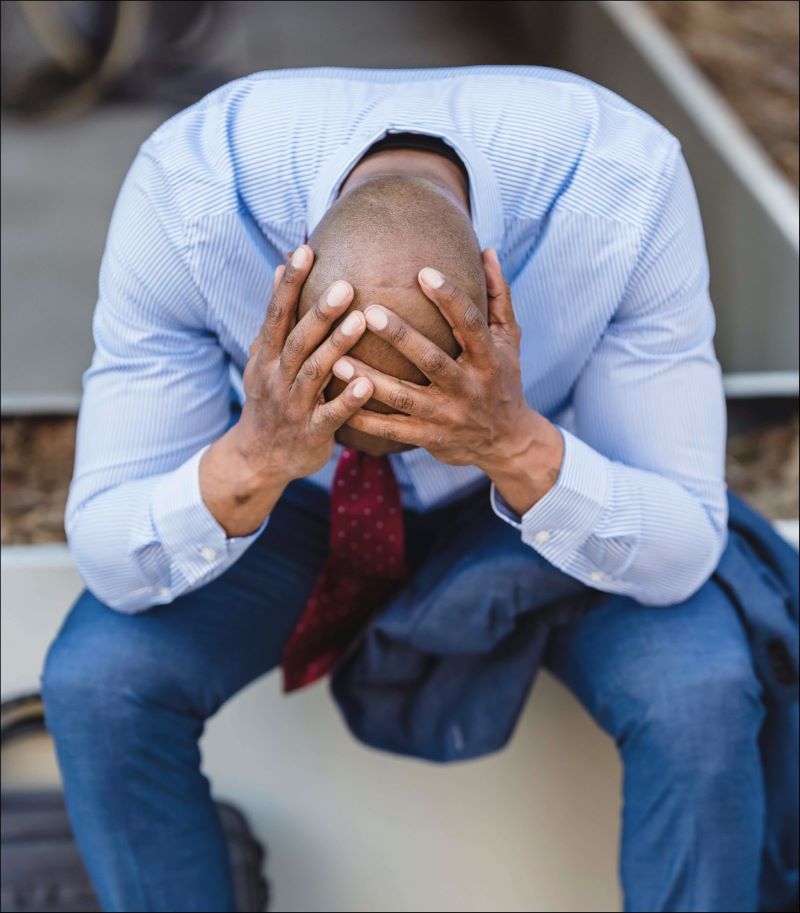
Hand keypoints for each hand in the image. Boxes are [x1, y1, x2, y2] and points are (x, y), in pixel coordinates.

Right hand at [235, 244, 374, 482]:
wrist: (258, 458)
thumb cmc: (270, 398)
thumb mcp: (263, 358)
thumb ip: (276, 318)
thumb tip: (279, 269)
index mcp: (265, 357)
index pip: (276, 314)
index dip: (288, 284)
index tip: (304, 251)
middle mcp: (275, 378)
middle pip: (297, 341)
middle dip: (319, 313)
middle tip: (345, 285)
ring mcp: (293, 407)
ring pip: (314, 374)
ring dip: (336, 347)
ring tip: (360, 322)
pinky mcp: (311, 433)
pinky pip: (331, 416)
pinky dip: (347, 400)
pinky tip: (367, 384)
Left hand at [333, 249, 563, 510]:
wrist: (506, 442)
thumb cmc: (503, 379)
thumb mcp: (509, 340)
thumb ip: (498, 297)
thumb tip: (487, 251)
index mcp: (488, 359)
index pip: (469, 324)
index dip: (449, 298)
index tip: (423, 272)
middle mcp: (468, 388)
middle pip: (431, 361)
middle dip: (400, 338)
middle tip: (367, 312)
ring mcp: (448, 416)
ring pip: (404, 399)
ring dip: (370, 381)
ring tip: (337, 361)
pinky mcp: (430, 438)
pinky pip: (393, 430)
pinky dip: (365, 419)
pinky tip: (338, 402)